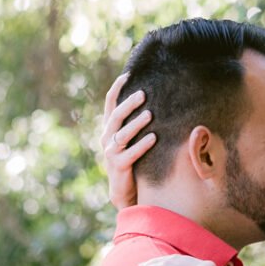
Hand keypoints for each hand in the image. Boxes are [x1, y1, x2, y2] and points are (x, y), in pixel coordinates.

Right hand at [100, 73, 155, 208]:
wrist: (124, 191)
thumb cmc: (134, 160)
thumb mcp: (132, 138)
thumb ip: (137, 121)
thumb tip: (157, 99)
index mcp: (109, 128)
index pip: (110, 104)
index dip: (117, 89)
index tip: (127, 75)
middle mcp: (107, 138)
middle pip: (116, 116)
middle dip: (129, 104)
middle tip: (143, 93)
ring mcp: (111, 153)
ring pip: (122, 134)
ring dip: (136, 123)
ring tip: (150, 114)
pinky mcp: (118, 166)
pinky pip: (130, 154)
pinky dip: (142, 145)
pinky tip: (154, 138)